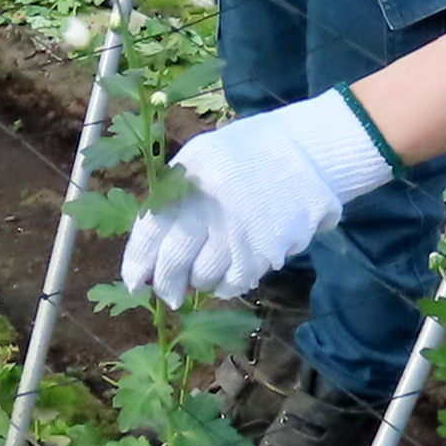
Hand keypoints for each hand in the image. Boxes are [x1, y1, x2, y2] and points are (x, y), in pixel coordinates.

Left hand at [121, 95, 396, 304]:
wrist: (311, 150)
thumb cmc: (250, 154)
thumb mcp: (203, 159)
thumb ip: (175, 197)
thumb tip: (151, 252)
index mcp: (190, 176)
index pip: (151, 229)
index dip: (138, 262)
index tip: (134, 282)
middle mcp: (211, 204)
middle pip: (175, 260)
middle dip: (167, 284)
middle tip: (169, 295)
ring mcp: (241, 229)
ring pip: (206, 275)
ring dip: (201, 280)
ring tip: (207, 273)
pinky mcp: (267, 248)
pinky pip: (238, 280)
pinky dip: (229, 284)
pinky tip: (229, 277)